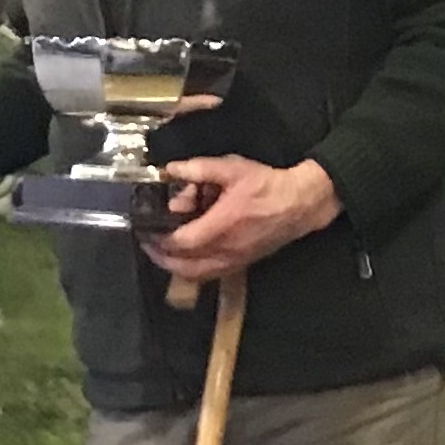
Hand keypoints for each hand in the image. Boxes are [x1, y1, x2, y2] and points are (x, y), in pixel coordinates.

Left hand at [140, 155, 340, 280]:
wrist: (299, 204)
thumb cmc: (267, 186)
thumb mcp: (233, 168)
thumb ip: (200, 168)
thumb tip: (171, 168)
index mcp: (221, 227)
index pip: (181, 242)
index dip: (159, 239)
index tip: (145, 228)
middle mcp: (225, 250)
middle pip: (182, 266)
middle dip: (160, 256)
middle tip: (147, 242)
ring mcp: (233, 260)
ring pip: (195, 275)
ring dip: (173, 266)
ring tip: (160, 251)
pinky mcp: (240, 263)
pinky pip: (209, 276)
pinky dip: (191, 271)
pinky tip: (184, 258)